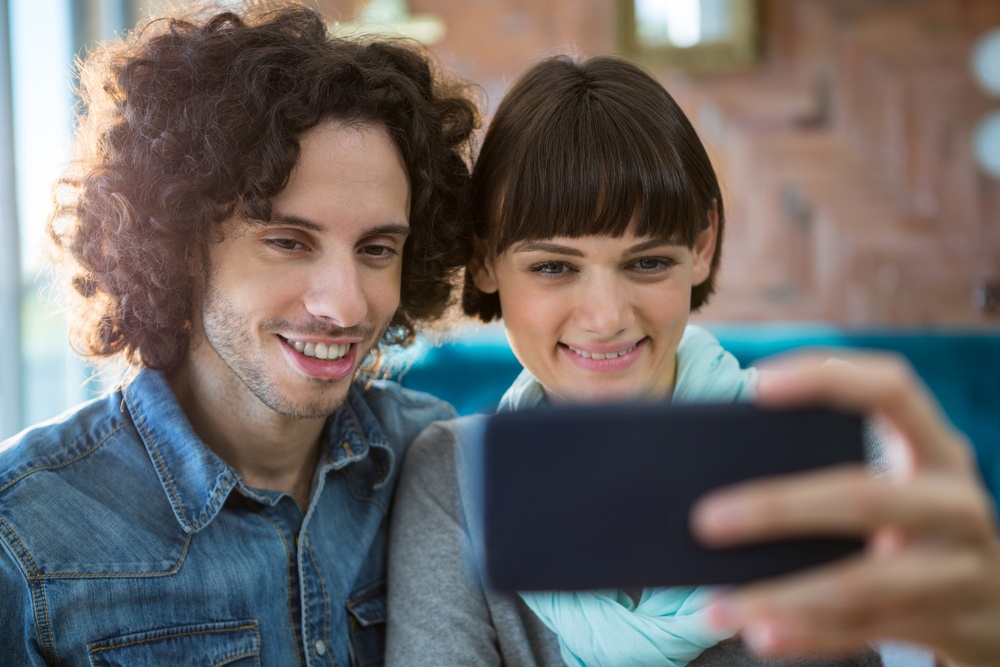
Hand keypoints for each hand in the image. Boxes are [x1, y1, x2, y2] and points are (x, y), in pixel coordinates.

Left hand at [690, 351, 999, 666]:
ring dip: (781, 596)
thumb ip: (832, 466)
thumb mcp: (898, 481)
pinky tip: (761, 634)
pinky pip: (868, 631)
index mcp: (936, 448)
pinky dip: (809, 635)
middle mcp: (955, 501)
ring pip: (860, 584)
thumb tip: (720, 478)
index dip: (826, 378)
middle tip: (705, 519)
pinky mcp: (952, 622)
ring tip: (716, 607)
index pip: (891, 389)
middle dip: (778, 508)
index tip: (756, 383)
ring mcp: (959, 566)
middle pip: (863, 496)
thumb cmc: (915, 523)